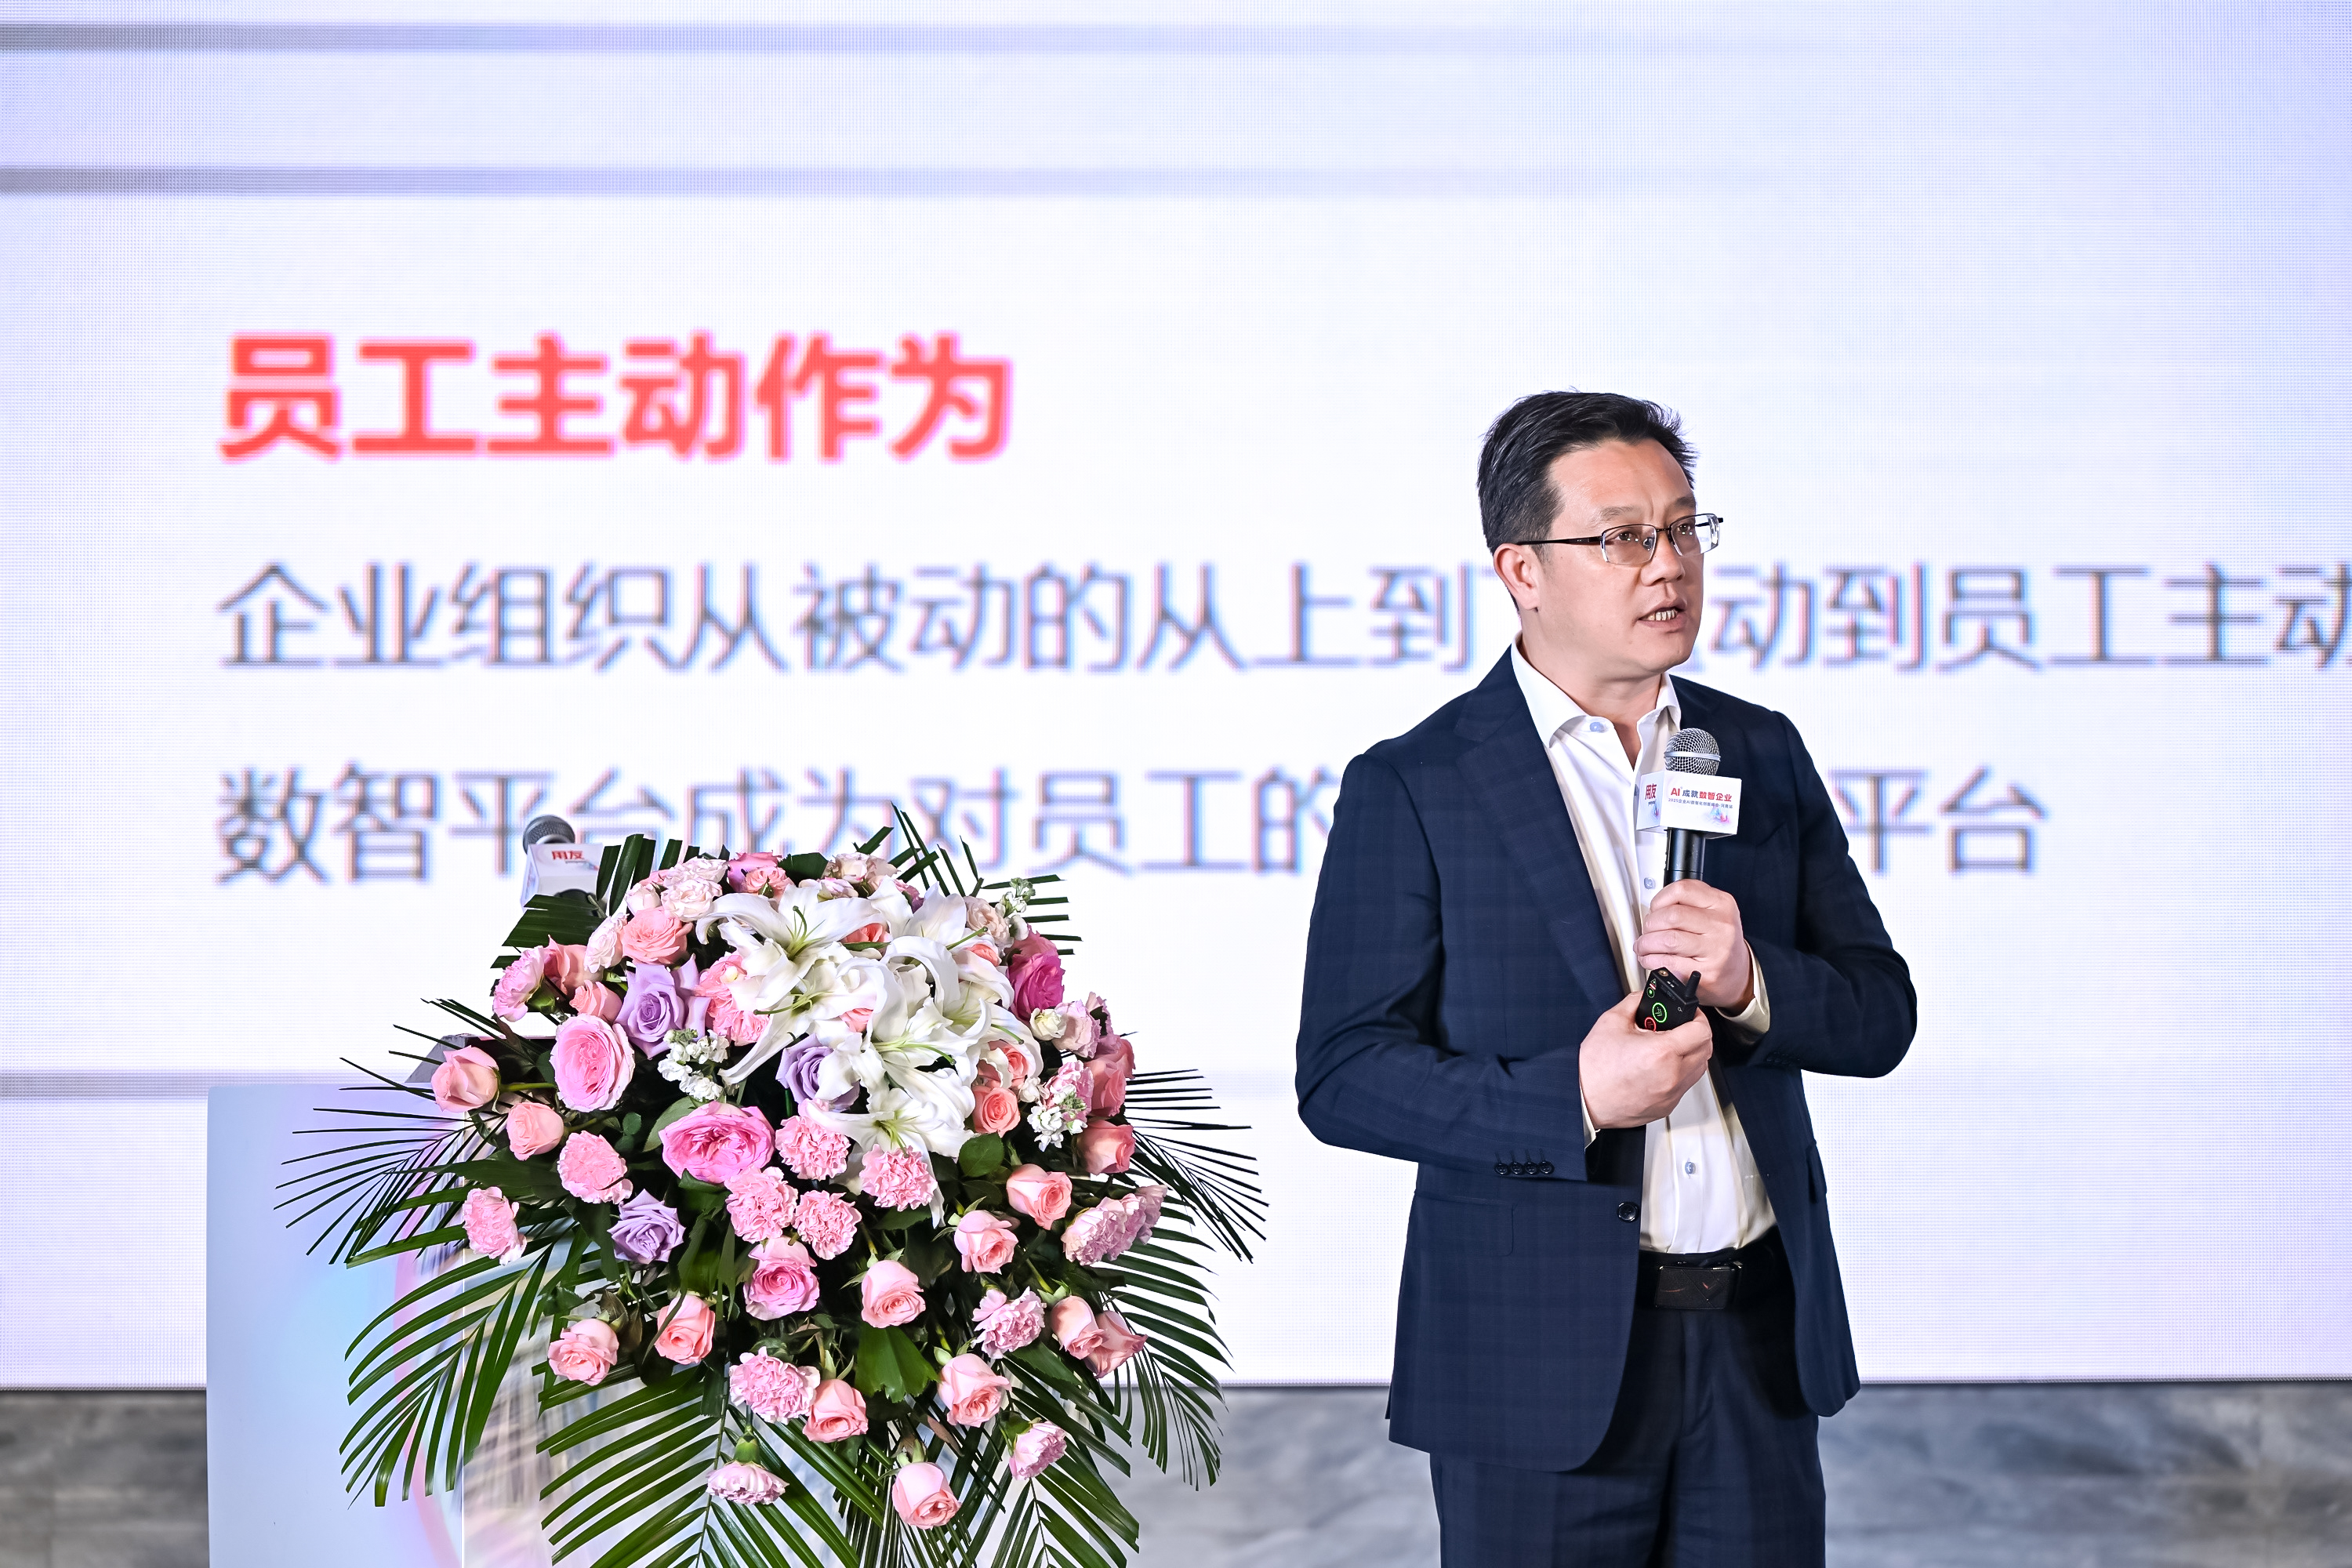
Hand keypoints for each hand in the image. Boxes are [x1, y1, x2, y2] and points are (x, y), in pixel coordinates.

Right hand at [1578, 991, 1713, 1129]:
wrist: (1584, 1100)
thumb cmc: (1594, 1069)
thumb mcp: (1611, 1022)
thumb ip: (1634, 1002)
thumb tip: (1645, 997)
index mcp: (1662, 1052)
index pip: (1702, 1030)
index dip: (1698, 1017)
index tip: (1689, 1014)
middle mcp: (1672, 1075)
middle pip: (1706, 1049)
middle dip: (1697, 1034)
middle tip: (1682, 1028)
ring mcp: (1672, 1093)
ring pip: (1700, 1068)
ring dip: (1692, 1053)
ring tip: (1671, 1047)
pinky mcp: (1667, 1106)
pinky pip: (1686, 1085)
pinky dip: (1681, 1072)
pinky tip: (1662, 1066)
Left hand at [1634, 879, 1754, 1010]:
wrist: (1737, 973)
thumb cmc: (1718, 941)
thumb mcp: (1712, 913)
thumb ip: (1686, 904)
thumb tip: (1652, 910)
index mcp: (1721, 903)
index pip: (1682, 890)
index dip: (1659, 900)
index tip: (1654, 910)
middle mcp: (1721, 925)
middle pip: (1672, 916)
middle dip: (1650, 924)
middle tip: (1647, 931)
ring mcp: (1716, 950)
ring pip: (1668, 939)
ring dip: (1646, 944)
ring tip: (1644, 946)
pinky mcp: (1706, 973)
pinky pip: (1668, 963)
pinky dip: (1651, 960)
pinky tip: (1650, 959)